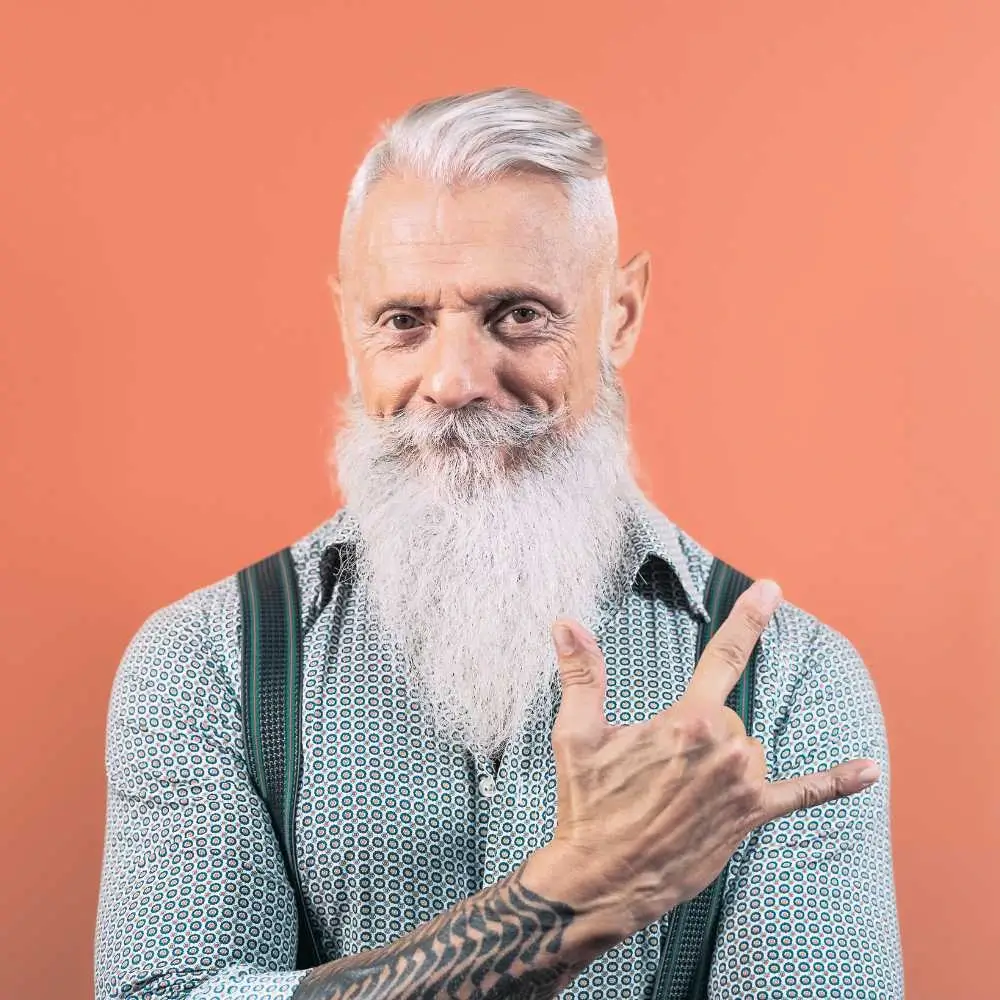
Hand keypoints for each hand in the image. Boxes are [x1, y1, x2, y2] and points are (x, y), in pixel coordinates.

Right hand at [541, 579, 880, 935]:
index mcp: (686, 721)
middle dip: (695, 729)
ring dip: (721, 757)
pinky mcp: (750, 817)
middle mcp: (725, 748)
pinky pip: (801, 793)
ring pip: (747, 746)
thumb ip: (581, 674)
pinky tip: (869, 770)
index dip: (748, 619)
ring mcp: (743, 784)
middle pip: (727, 713)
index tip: (772, 588)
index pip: (723, 656)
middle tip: (654, 767)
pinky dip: (836, 782)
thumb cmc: (588, 806)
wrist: (602, 880)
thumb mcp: (576, 734)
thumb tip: (566, 623)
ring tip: (676, 791)